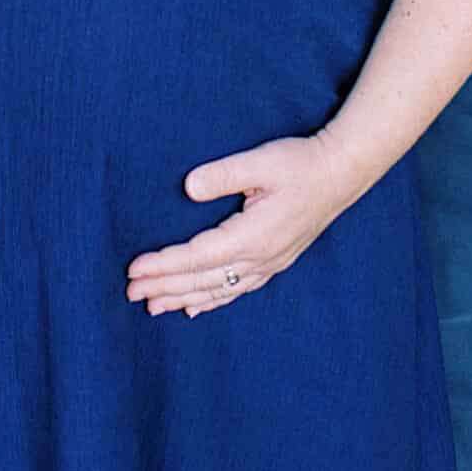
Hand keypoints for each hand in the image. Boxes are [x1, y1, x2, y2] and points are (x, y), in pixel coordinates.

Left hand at [123, 133, 371, 317]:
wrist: (341, 173)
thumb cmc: (300, 164)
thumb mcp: (260, 162)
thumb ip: (223, 175)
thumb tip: (189, 188)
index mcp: (252, 237)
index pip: (197, 257)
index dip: (164, 265)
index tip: (134, 269)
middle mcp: (260, 259)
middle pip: (203, 280)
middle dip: (165, 287)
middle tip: (130, 293)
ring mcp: (269, 264)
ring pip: (218, 290)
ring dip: (184, 298)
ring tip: (153, 307)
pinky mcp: (275, 261)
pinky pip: (237, 289)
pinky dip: (212, 301)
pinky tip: (194, 308)